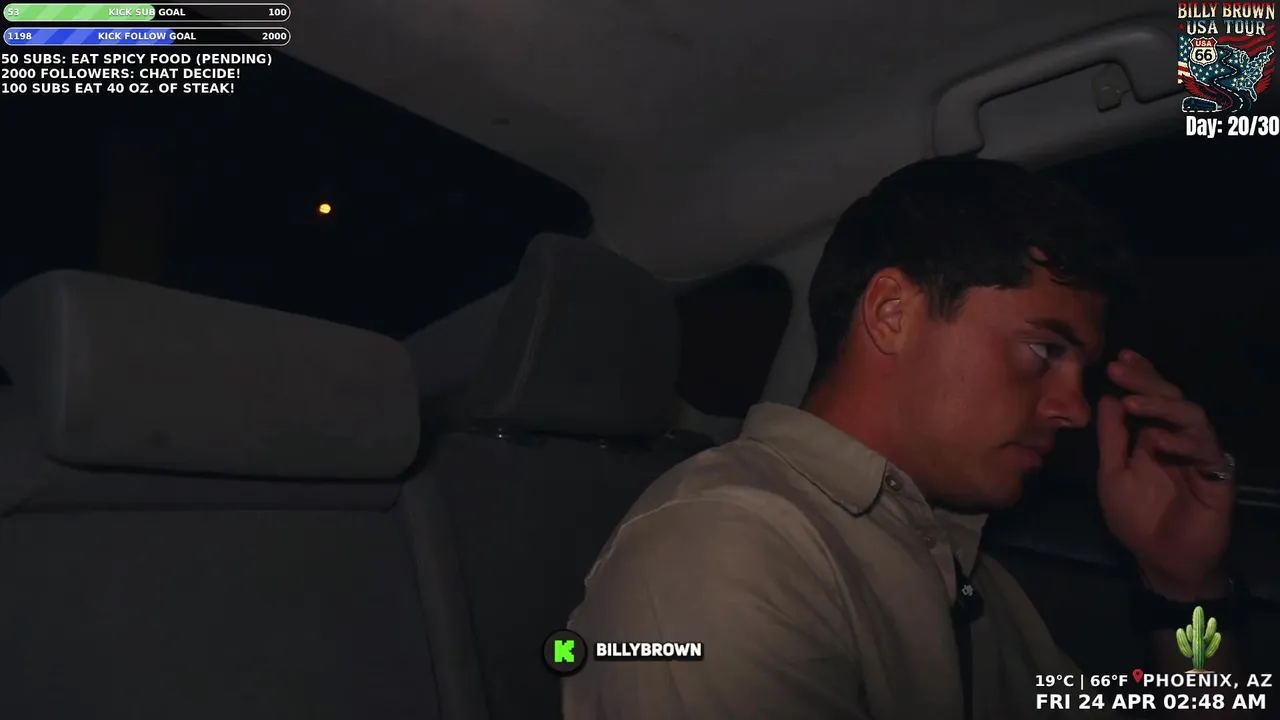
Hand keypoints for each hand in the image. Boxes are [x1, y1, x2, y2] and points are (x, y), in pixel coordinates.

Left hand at [1096, 349, 1235, 601]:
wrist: (1161, 560)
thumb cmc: (1137, 519)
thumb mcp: (1112, 474)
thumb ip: (1112, 438)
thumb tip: (1108, 397)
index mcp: (1154, 436)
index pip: (1150, 398)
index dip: (1139, 376)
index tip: (1118, 358)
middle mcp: (1179, 440)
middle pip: (1172, 399)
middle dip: (1146, 381)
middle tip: (1120, 368)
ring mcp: (1200, 455)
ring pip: (1192, 417)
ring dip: (1161, 407)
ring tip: (1132, 404)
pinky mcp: (1218, 476)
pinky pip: (1207, 451)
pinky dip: (1182, 442)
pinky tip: (1158, 442)